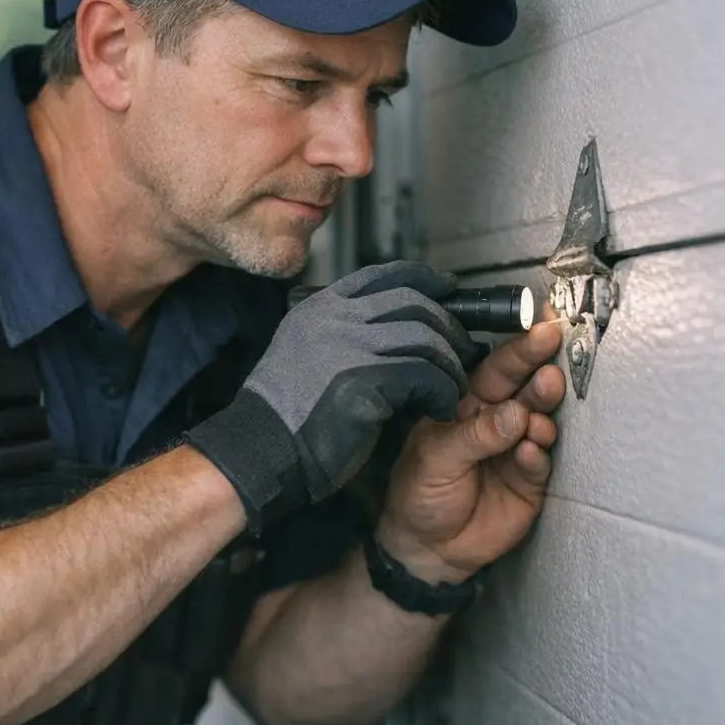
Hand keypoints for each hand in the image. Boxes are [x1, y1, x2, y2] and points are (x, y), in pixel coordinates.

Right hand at [187, 260, 477, 532]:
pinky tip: (440, 408)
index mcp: (320, 307)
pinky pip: (425, 376)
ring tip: (453, 387)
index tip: (448, 288)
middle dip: (448, 326)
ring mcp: (351, 347)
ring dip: (449, 365)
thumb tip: (392, 326)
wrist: (261, 450)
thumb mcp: (303, 351)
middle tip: (463, 349)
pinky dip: (441, 392)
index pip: (384, 275)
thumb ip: (338, 331)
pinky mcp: (367, 382)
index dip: (424, 278)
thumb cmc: (284, 413)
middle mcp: (336, 318)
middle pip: (414, 303)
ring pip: (426, 339)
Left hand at [375, 318, 565, 582]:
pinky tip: (531, 451)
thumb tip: (517, 413)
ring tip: (539, 413)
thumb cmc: (421, 492)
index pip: (496, 370)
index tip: (544, 330)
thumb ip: (476, 436)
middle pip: (525, 390)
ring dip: (543, 414)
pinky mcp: (531, 482)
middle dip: (540, 377)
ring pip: (539, 422)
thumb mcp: (435, 459)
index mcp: (468, 404)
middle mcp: (498, 420)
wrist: (428, 549)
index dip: (520, 350)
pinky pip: (541, 462)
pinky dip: (538, 455)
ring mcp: (517, 449)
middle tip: (551, 373)